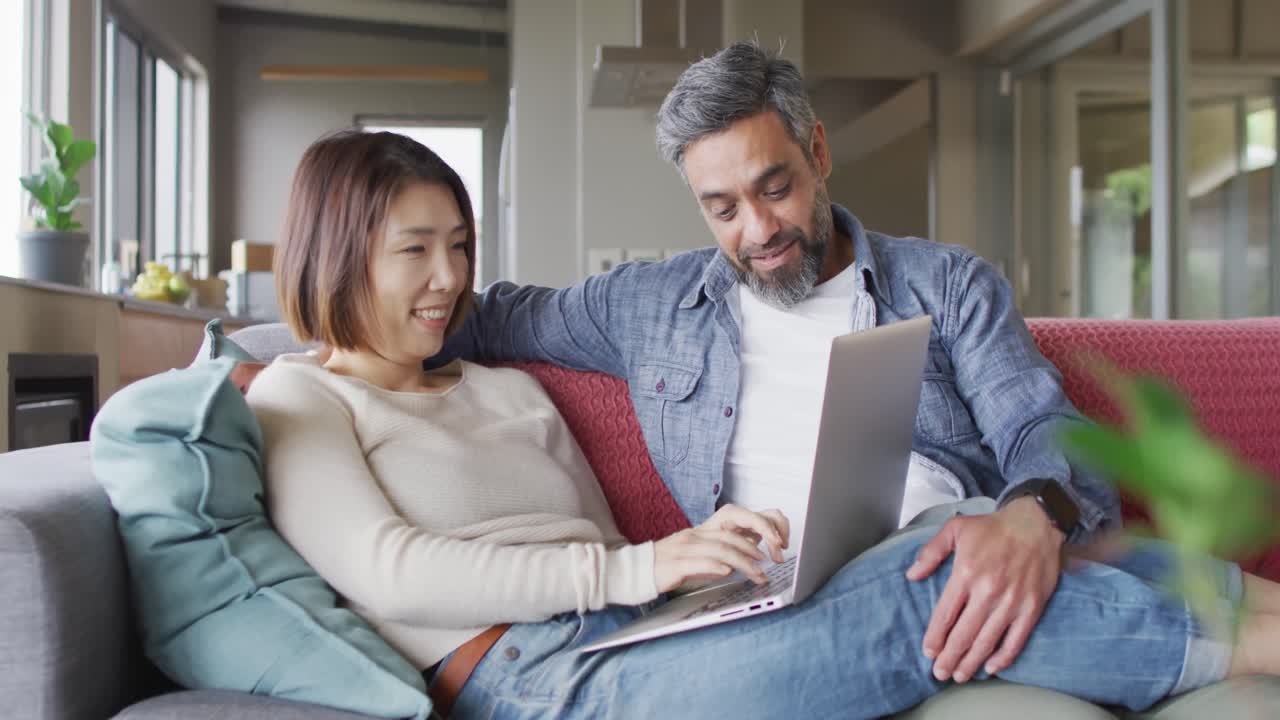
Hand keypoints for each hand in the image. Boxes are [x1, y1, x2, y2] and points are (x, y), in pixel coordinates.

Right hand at [653, 504, 789, 593]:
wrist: (636, 571)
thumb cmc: (667, 566)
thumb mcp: (696, 556)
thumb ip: (716, 554)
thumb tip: (740, 559)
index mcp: (701, 532)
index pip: (734, 523)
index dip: (756, 530)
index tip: (773, 545)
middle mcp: (694, 536)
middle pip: (731, 535)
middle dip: (755, 548)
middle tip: (772, 561)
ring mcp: (684, 548)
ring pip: (720, 549)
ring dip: (743, 562)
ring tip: (758, 573)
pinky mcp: (675, 564)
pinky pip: (699, 562)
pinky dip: (715, 566)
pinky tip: (727, 572)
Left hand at [906, 497, 1064, 682]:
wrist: (1036, 523)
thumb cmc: (993, 527)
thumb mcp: (955, 529)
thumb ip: (931, 552)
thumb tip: (912, 575)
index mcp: (966, 573)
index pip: (945, 614)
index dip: (935, 637)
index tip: (928, 652)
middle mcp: (988, 591)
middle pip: (963, 634)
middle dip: (949, 658)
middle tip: (940, 673)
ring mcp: (1011, 602)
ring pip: (987, 642)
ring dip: (971, 662)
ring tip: (960, 675)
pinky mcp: (1031, 608)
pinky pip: (1016, 640)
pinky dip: (1003, 658)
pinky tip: (991, 667)